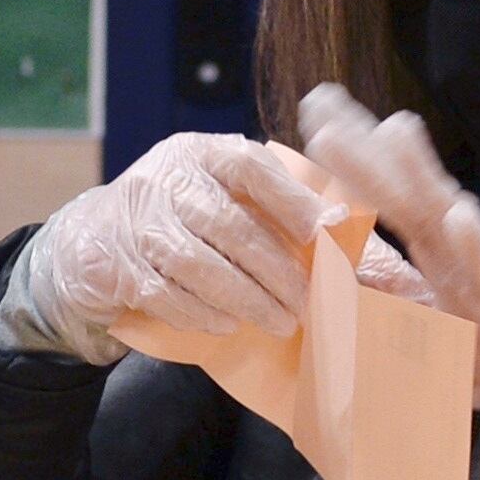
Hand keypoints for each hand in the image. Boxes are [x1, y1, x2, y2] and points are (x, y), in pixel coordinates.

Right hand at [8, 132, 332, 350]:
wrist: (92, 240)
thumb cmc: (184, 222)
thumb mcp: (231, 202)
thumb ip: (296, 224)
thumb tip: (387, 270)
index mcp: (202, 153)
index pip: (250, 167)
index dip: (292, 200)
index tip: (329, 235)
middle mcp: (165, 178)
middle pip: (227, 222)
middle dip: (275, 268)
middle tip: (310, 302)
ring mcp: (134, 219)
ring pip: (195, 262)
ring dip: (244, 297)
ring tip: (280, 321)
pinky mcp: (112, 262)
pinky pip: (162, 292)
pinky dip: (199, 312)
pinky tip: (227, 325)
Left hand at [296, 83, 479, 461]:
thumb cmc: (475, 331)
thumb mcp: (414, 307)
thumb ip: (377, 279)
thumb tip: (330, 254)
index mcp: (427, 240)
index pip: (382, 189)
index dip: (350, 152)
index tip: (314, 109)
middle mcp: (449, 242)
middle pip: (403, 186)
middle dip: (365, 145)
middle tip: (325, 100)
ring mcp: (477, 265)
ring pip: (444, 214)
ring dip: (421, 173)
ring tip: (395, 128)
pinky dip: (475, 244)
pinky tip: (460, 217)